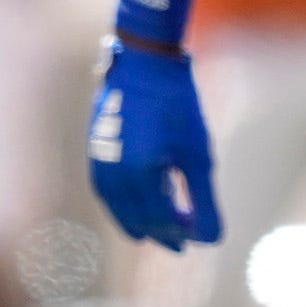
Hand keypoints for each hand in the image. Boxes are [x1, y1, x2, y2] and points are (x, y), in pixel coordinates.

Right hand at [86, 38, 222, 248]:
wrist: (144, 64)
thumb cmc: (177, 106)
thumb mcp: (199, 155)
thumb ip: (204, 201)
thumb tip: (210, 241)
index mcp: (141, 177)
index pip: (163, 222)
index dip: (183, 233)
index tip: (200, 234)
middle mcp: (115, 176)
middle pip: (140, 221)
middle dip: (162, 233)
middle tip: (183, 243)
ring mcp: (101, 165)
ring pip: (119, 210)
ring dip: (140, 223)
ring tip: (156, 233)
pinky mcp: (95, 153)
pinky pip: (107, 194)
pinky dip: (122, 207)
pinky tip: (134, 206)